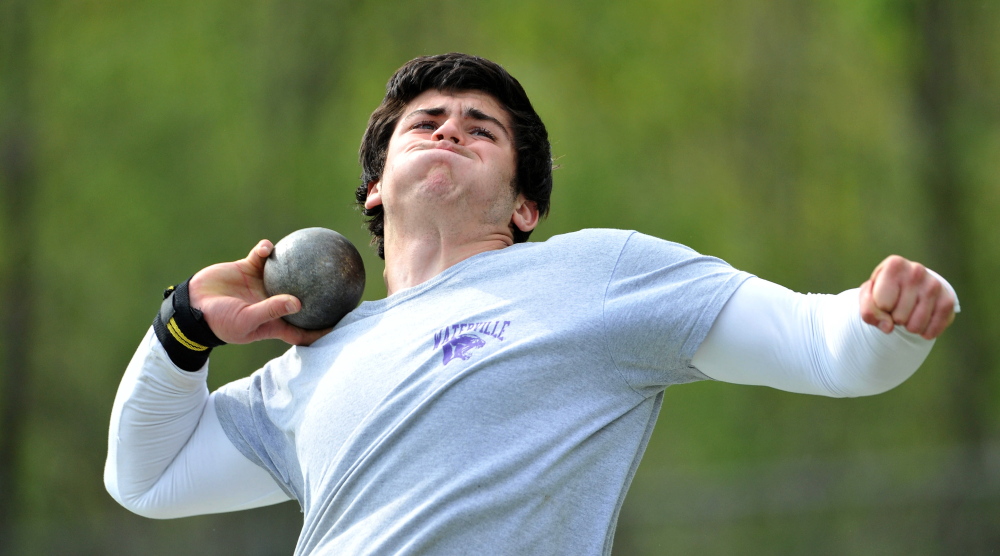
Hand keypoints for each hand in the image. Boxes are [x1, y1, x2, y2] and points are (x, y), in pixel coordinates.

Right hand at [188, 240, 330, 345]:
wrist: (193, 307)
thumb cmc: (220, 322)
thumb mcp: (247, 320)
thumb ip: (272, 310)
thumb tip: (299, 304)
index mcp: (274, 321)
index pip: (302, 330)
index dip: (321, 330)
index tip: (341, 325)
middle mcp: (271, 302)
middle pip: (300, 298)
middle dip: (318, 293)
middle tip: (337, 283)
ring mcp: (260, 284)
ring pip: (285, 271)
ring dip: (295, 262)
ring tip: (311, 251)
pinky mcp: (247, 268)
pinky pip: (262, 256)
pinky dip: (266, 250)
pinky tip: (269, 246)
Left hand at [859, 255, 955, 339]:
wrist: (909, 288)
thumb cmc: (884, 291)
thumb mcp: (868, 297)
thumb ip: (868, 311)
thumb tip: (888, 328)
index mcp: (894, 264)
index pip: (882, 304)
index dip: (880, 308)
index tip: (884, 298)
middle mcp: (917, 270)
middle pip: (899, 318)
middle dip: (895, 318)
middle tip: (898, 306)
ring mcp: (934, 285)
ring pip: (915, 327)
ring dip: (908, 327)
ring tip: (908, 312)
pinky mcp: (948, 301)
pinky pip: (931, 331)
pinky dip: (923, 333)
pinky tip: (922, 320)